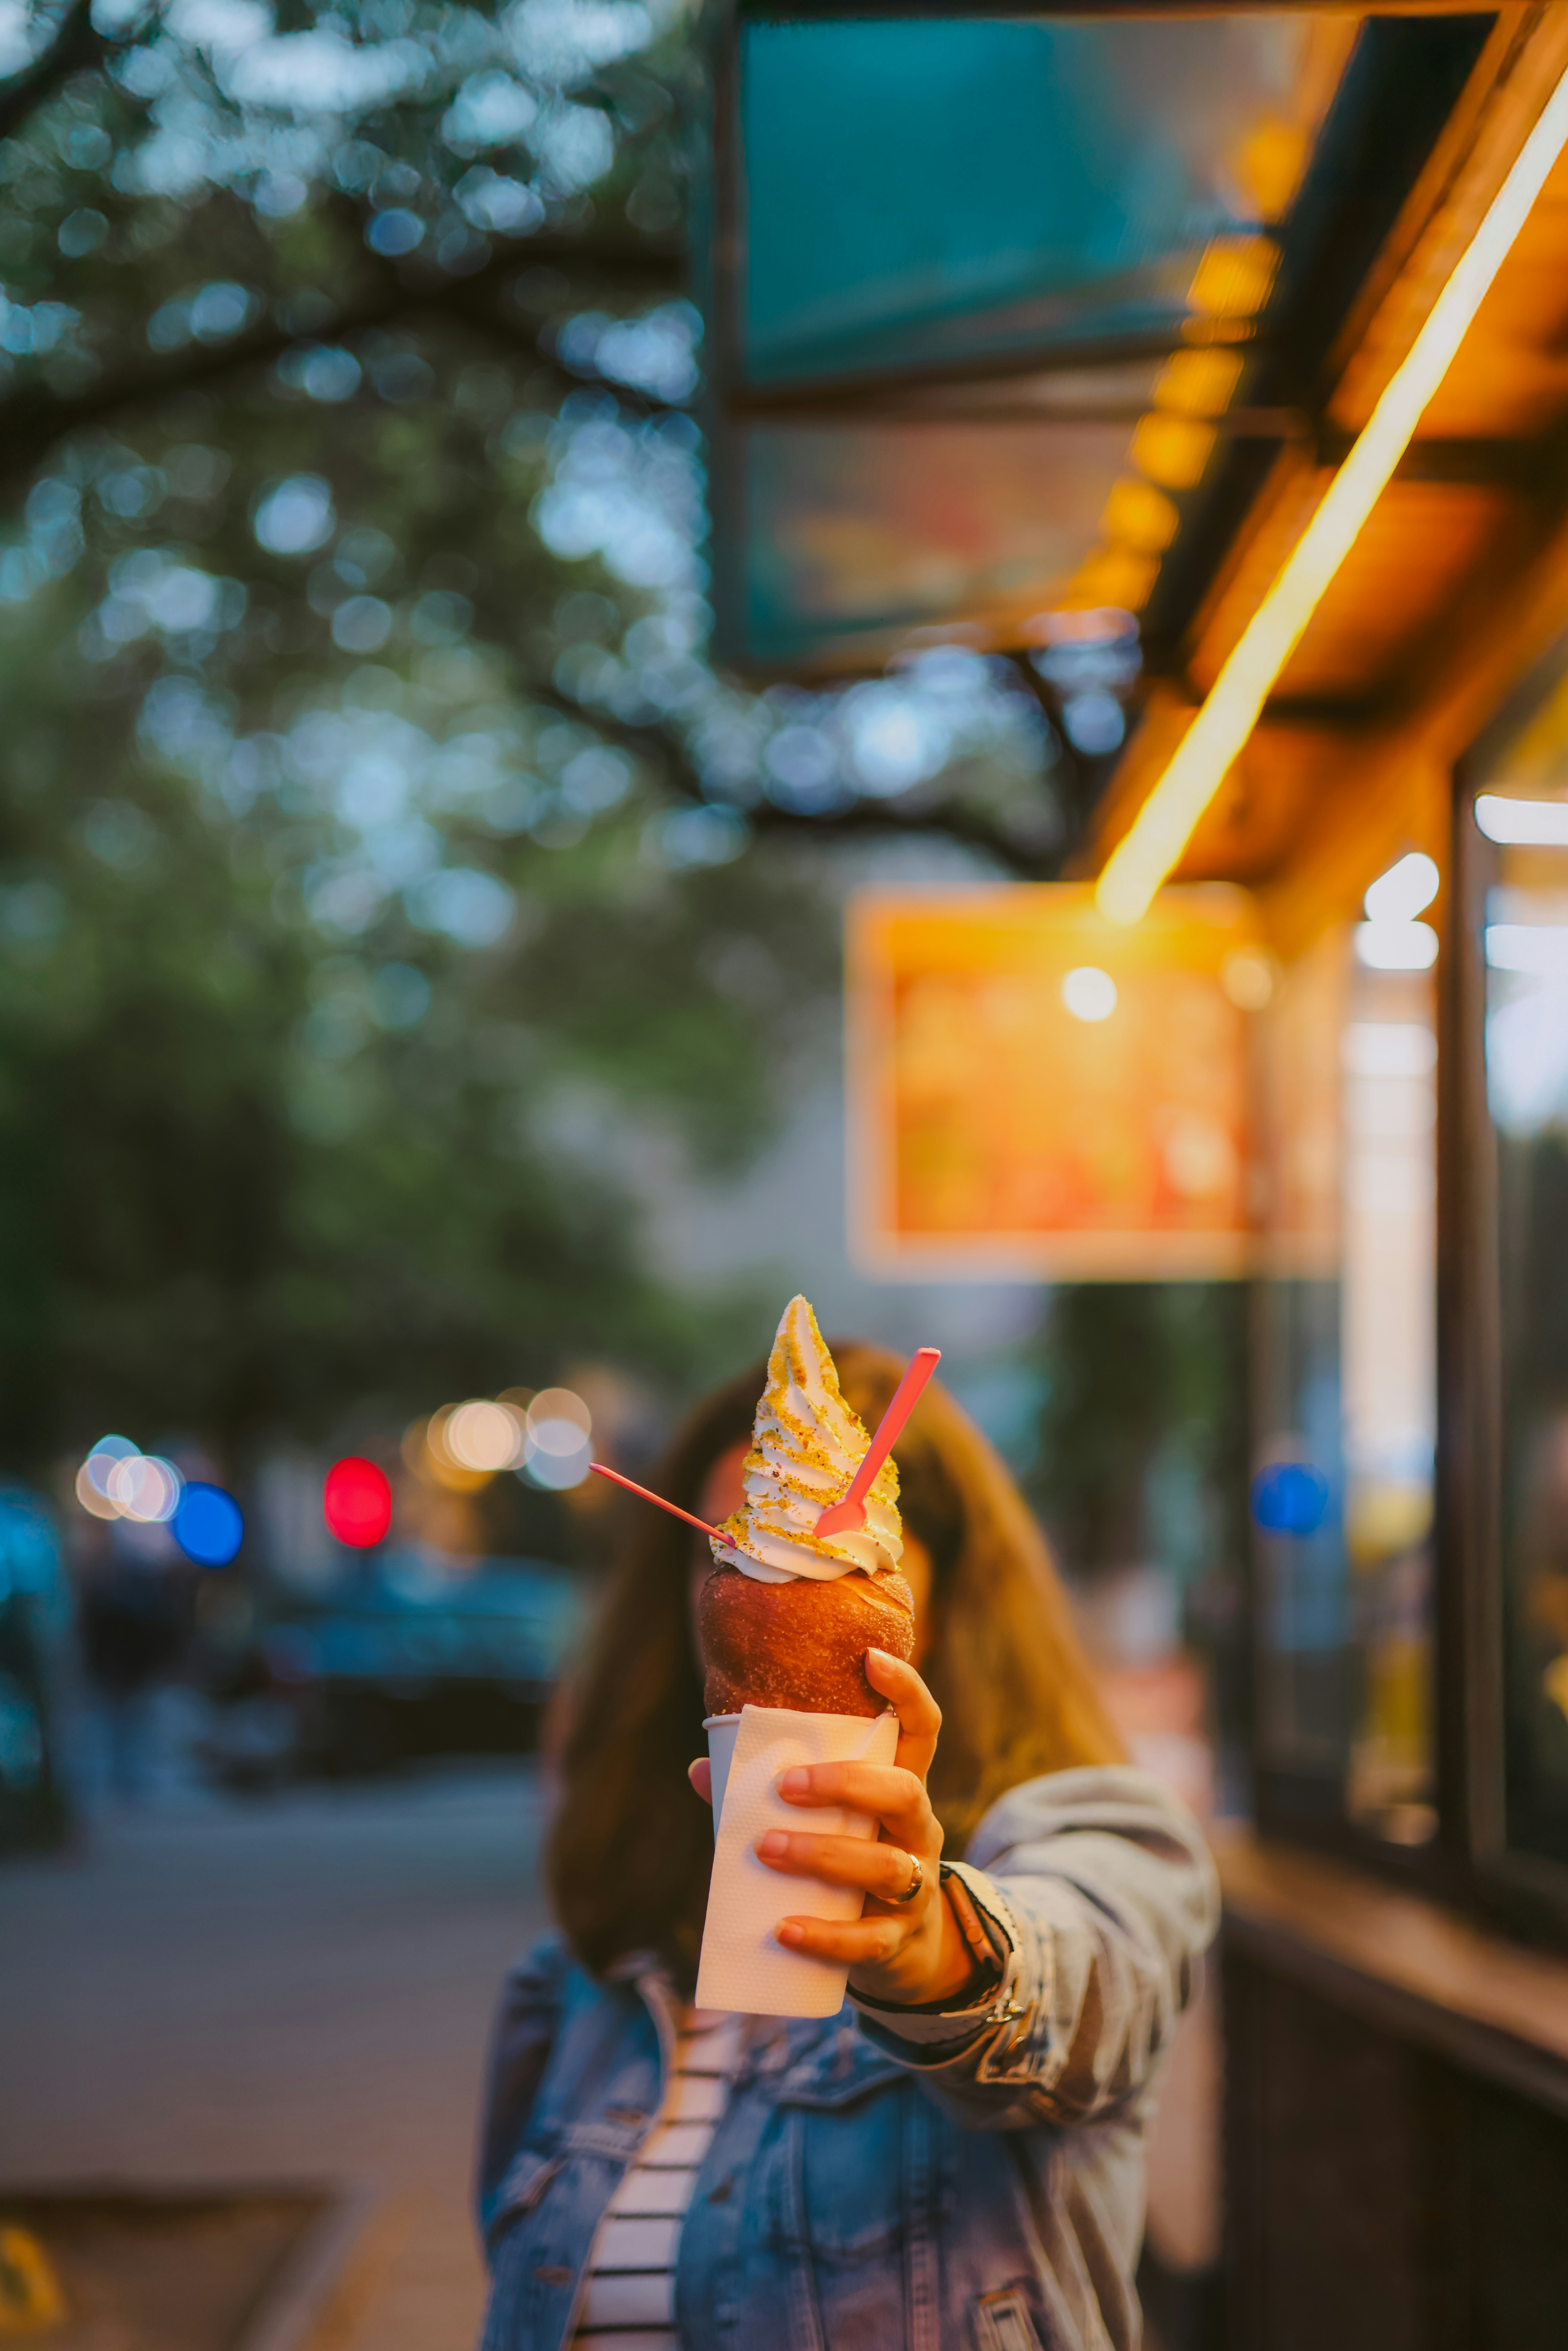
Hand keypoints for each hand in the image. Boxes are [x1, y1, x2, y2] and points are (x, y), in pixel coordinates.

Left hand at [684, 1649, 977, 2009]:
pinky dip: (825, 1935)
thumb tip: (700, 1770)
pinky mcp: (898, 1937)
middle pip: (904, 1791)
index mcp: (900, 1787)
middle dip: (845, 1783)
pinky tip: (784, 1928)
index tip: (869, 1657)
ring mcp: (915, 1885)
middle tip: (785, 1784)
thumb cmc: (849, 1864)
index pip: (921, 1728)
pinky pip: (867, 1939)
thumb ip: (766, 1797)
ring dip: (823, 1853)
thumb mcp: (824, 1823)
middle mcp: (918, 1828)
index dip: (905, 1690)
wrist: (901, 1948)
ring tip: (765, 1848)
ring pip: (886, 1865)